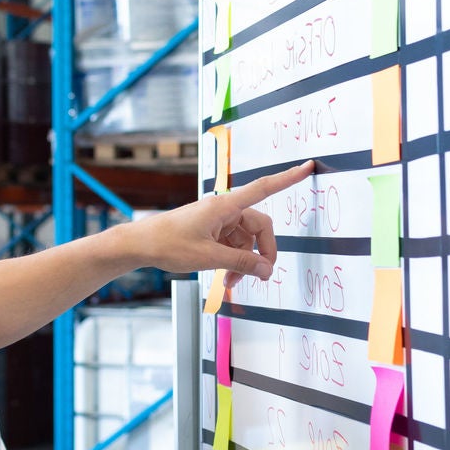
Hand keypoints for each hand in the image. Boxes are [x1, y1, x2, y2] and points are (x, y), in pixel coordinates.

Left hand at [121, 160, 317, 278]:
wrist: (140, 245)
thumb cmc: (168, 244)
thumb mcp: (208, 257)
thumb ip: (241, 263)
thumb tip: (267, 269)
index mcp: (225, 206)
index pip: (263, 188)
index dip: (288, 178)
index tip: (308, 166)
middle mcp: (224, 209)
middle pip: (258, 227)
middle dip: (261, 253)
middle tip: (260, 276)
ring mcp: (218, 220)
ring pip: (246, 240)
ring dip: (244, 262)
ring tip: (230, 283)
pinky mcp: (211, 230)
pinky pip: (233, 245)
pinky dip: (233, 261)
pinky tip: (225, 278)